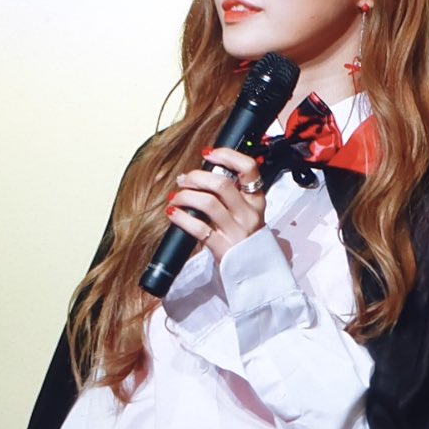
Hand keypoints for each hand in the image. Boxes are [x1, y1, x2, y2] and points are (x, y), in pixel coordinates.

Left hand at [166, 147, 265, 261]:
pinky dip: (181, 217)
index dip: (227, 156)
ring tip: (176, 197)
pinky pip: (198, 228)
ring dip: (186, 196)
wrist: (256, 274)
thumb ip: (231, 196)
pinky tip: (172, 214)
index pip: (249, 168)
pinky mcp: (223, 248)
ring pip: (208, 203)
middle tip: (183, 179)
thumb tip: (201, 175)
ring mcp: (237, 231)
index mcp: (256, 201)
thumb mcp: (246, 214)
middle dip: (197, 177)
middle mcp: (249, 214)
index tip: (209, 153)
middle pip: (222, 184)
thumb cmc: (244, 239)